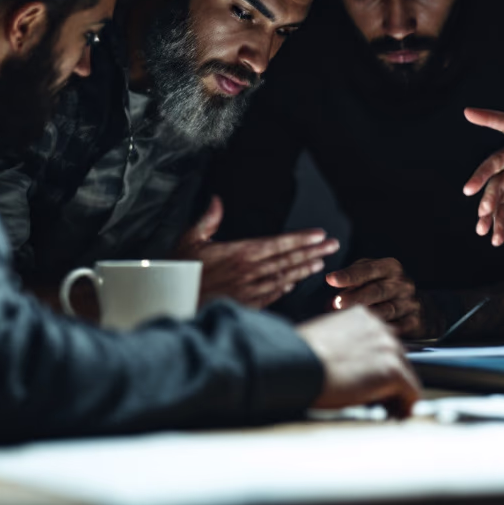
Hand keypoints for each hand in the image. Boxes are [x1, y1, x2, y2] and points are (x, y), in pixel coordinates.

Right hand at [177, 196, 338, 308]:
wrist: (170, 302)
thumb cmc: (179, 270)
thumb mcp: (189, 239)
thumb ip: (208, 219)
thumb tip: (217, 199)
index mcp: (240, 253)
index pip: (279, 244)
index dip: (302, 239)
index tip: (320, 235)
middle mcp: (250, 272)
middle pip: (288, 260)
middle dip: (314, 252)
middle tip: (333, 246)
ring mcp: (249, 291)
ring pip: (284, 278)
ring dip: (304, 270)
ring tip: (320, 263)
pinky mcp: (245, 305)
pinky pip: (270, 295)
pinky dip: (284, 288)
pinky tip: (292, 283)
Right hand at [297, 306, 421, 417]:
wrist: (295, 366)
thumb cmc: (297, 357)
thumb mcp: (323, 338)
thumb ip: (343, 344)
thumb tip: (346, 364)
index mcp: (361, 317)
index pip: (382, 340)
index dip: (379, 362)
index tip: (374, 378)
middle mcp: (379, 328)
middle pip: (397, 356)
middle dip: (388, 376)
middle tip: (380, 397)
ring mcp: (388, 348)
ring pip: (406, 373)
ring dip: (396, 391)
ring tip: (387, 409)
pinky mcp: (392, 370)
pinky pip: (411, 391)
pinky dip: (406, 406)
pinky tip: (397, 415)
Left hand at [325, 258, 426, 338]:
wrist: (410, 303)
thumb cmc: (381, 286)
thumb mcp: (368, 275)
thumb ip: (351, 277)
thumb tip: (331, 281)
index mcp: (391, 268)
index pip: (369, 269)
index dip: (350, 275)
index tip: (332, 280)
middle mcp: (403, 284)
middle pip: (379, 290)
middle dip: (357, 297)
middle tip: (338, 303)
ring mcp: (410, 303)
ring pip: (387, 310)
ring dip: (367, 316)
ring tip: (349, 321)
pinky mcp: (414, 321)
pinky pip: (399, 327)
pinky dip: (383, 331)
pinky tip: (368, 334)